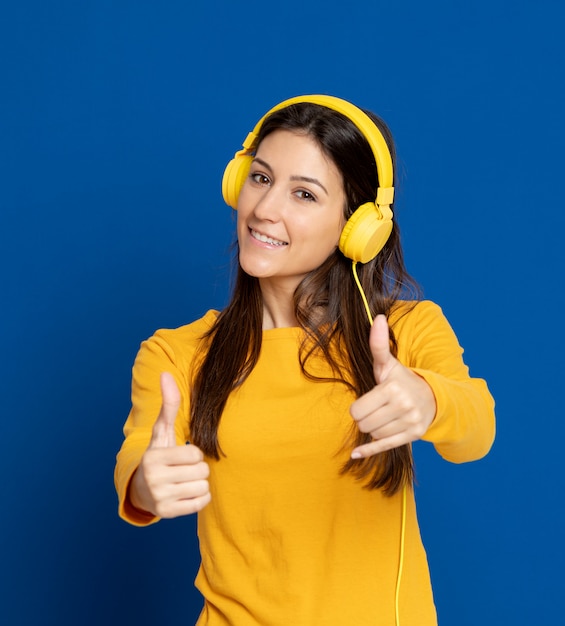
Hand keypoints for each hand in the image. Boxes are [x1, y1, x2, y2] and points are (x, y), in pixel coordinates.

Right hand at [129, 372, 210, 517]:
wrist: (142, 489)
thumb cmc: (159, 455)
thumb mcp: (162, 431)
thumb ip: (168, 404)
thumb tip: (165, 374)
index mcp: (154, 458)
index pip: (195, 454)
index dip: (194, 454)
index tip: (181, 456)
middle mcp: (154, 479)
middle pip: (202, 472)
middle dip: (197, 469)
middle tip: (182, 470)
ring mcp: (160, 498)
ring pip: (203, 487)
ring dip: (198, 483)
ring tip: (183, 481)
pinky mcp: (168, 513)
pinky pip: (201, 503)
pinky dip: (199, 498)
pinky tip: (185, 493)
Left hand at [349, 315, 436, 458]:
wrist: (433, 398)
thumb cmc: (403, 380)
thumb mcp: (389, 364)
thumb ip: (379, 344)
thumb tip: (377, 317)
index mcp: (392, 388)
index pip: (357, 410)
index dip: (358, 407)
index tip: (368, 401)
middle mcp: (403, 406)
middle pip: (363, 424)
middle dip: (366, 418)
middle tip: (376, 409)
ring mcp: (410, 423)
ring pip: (373, 434)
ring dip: (375, 428)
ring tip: (386, 416)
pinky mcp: (413, 436)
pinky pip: (384, 447)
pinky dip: (368, 452)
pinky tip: (355, 455)